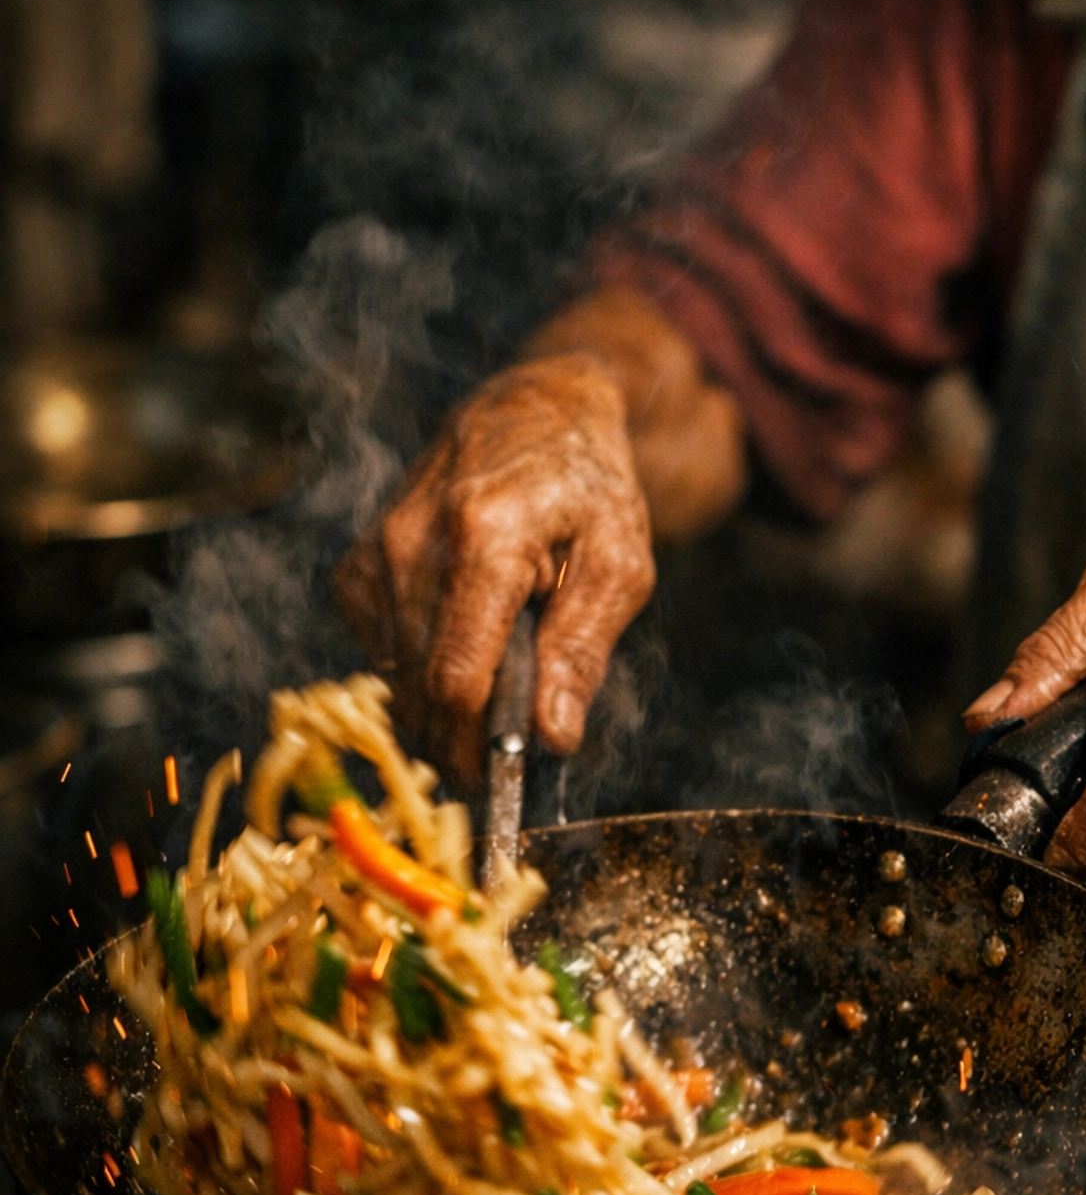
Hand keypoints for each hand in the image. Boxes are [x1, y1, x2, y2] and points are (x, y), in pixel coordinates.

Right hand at [334, 352, 654, 793]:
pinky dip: (418, 668)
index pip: (456, 676)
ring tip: (495, 679)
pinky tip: (459, 642)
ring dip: (442, 703)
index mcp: (485, 540)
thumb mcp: (619, 565)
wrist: (533, 413)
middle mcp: (413, 543)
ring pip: (396, 677)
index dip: (473, 746)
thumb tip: (552, 739)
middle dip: (461, 736)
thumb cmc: (588, 490)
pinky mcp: (357, 567)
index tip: (498, 782)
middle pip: (421, 688)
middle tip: (504, 750)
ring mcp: (376, 552)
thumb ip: (582, 652)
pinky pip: (380, 653)